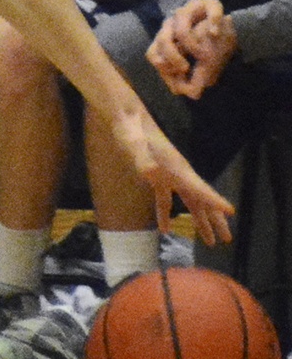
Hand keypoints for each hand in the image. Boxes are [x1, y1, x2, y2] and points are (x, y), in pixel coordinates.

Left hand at [108, 101, 234, 243]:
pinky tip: (164, 229)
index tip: (232, 212)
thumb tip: (151, 173)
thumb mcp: (134, 145)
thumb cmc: (131, 130)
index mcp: (177, 168)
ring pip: (189, 201)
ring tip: (208, 241)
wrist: (127, 117)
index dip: (215, 200)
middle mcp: (178, 172)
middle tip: (227, 239)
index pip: (200, 188)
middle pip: (201, 200)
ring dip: (198, 221)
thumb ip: (143, 160)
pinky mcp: (156, 175)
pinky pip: (165, 199)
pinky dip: (166, 214)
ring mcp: (168, 174)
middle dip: (215, 220)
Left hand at [148, 0, 233, 97]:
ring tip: (203, 54)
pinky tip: (214, 33)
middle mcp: (174, 25)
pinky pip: (210, 11)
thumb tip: (188, 95)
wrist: (228, 23)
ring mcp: (191, 12)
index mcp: (167, 40)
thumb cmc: (208, 46)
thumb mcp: (201, 67)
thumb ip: (193, 80)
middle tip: (184, 68)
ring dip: (190, 43)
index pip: (154, 54)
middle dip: (173, 57)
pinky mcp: (210, 3)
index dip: (163, 67)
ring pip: (180, 25)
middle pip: (163, 40)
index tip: (177, 77)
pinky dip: (213, 22)